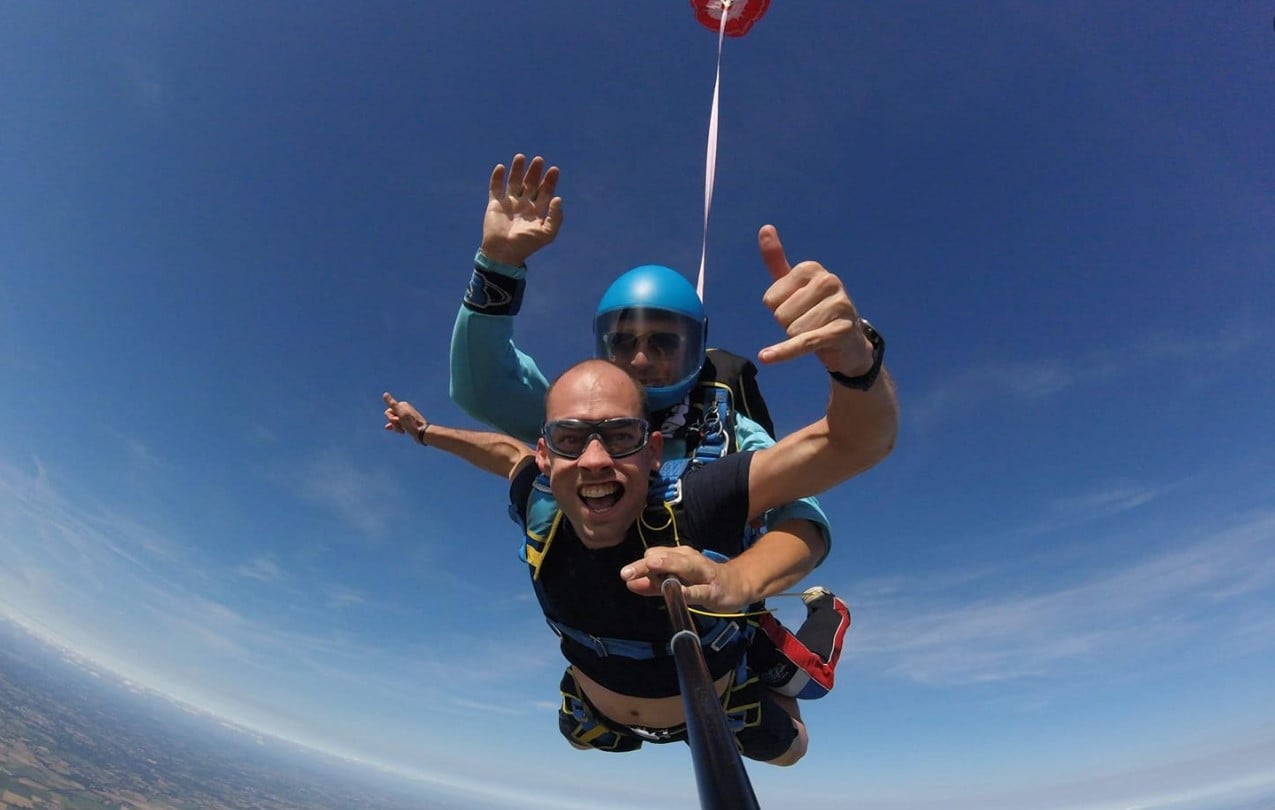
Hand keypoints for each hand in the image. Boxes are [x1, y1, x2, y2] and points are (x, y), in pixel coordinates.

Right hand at [382, 392, 426, 442]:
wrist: (422, 432)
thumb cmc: (411, 423)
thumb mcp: (400, 413)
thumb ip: (392, 404)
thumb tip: (385, 394)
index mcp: (402, 405)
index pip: (388, 412)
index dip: (391, 418)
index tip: (399, 420)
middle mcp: (404, 409)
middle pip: (390, 416)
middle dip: (393, 423)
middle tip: (402, 425)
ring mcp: (406, 416)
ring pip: (394, 422)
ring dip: (396, 427)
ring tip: (403, 430)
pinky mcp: (407, 423)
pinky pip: (398, 425)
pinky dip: (398, 429)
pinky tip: (402, 431)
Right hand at [481, 153, 563, 265]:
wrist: (504, 252)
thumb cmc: (527, 245)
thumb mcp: (547, 233)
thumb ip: (555, 217)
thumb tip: (558, 198)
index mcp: (537, 211)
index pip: (545, 191)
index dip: (550, 181)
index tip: (554, 170)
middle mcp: (524, 205)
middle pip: (531, 183)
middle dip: (535, 172)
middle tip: (539, 160)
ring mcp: (509, 203)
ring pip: (514, 182)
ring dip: (517, 169)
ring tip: (521, 157)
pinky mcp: (495, 204)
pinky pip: (495, 187)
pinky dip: (497, 177)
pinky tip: (502, 167)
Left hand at [620, 546, 749, 612]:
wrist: (737, 585)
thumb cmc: (703, 582)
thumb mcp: (676, 582)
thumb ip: (653, 584)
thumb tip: (629, 583)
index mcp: (678, 557)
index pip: (654, 555)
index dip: (640, 565)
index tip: (626, 574)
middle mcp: (689, 559)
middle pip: (664, 558)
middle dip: (645, 564)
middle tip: (627, 572)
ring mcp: (702, 572)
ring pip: (683, 565)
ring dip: (667, 564)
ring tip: (651, 565)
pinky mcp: (713, 589)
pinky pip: (700, 590)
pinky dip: (689, 590)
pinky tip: (679, 592)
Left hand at [756, 224, 874, 376]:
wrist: (849, 343)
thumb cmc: (816, 312)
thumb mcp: (794, 287)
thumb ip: (777, 260)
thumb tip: (765, 228)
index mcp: (812, 269)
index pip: (771, 299)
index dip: (778, 310)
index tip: (797, 309)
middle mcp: (829, 282)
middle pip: (781, 315)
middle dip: (788, 326)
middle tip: (809, 323)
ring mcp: (839, 305)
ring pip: (791, 330)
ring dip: (798, 338)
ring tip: (816, 332)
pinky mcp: (841, 330)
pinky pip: (803, 342)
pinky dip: (784, 352)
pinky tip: (766, 357)